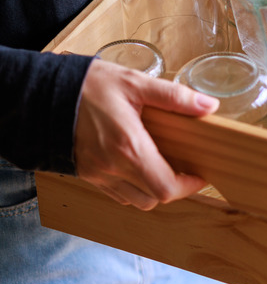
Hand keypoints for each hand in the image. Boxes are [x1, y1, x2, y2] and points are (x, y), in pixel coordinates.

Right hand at [74, 59, 219, 209]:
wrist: (41, 93)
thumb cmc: (89, 85)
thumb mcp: (136, 83)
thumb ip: (175, 97)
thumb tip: (209, 106)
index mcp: (128, 147)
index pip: (166, 187)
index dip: (189, 186)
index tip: (199, 174)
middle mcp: (112, 167)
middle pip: (153, 199)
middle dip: (174, 188)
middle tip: (185, 169)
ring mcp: (96, 174)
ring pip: (134, 200)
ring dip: (153, 190)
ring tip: (163, 167)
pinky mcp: (86, 174)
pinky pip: (116, 193)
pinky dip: (133, 188)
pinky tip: (138, 165)